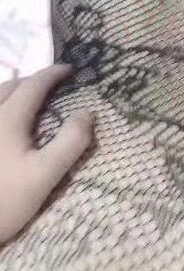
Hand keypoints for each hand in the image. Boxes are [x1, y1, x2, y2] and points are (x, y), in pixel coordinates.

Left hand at [0, 64, 93, 243]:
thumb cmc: (4, 201)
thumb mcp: (45, 175)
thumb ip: (71, 142)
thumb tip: (88, 112)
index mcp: (7, 119)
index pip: (33, 86)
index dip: (53, 74)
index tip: (71, 69)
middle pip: (8, 86)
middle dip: (31, 80)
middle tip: (50, 85)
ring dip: (11, 92)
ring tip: (26, 99)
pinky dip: (1, 107)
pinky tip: (6, 122)